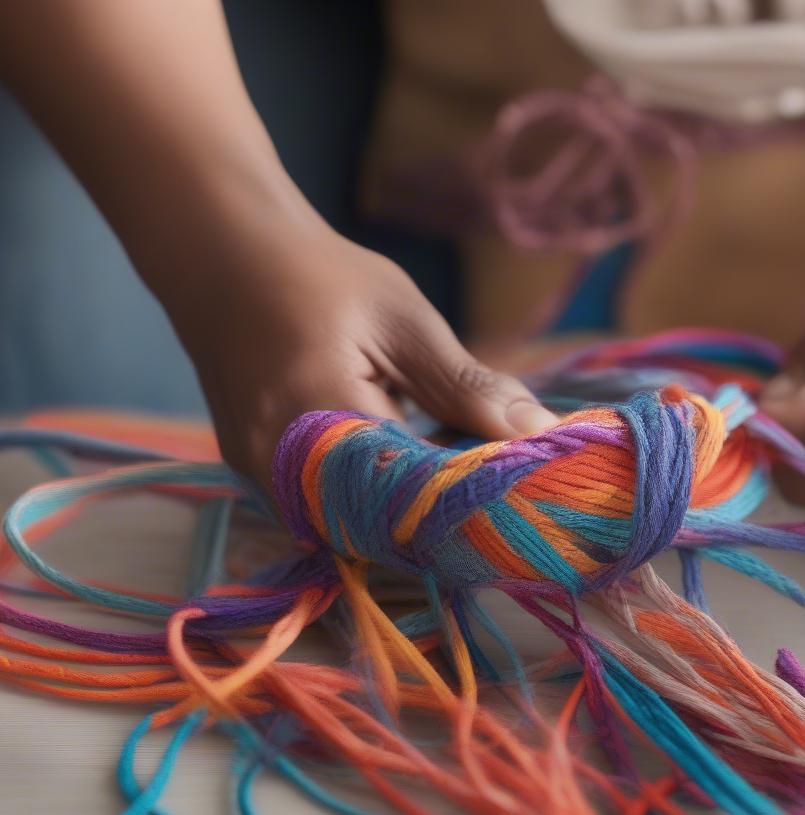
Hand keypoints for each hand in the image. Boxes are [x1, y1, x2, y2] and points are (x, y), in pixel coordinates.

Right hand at [169, 212, 557, 493]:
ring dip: (409, 506)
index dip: (475, 498)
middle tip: (494, 476)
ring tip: (454, 465)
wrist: (222, 256)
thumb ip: (467, 389)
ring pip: (354, 525)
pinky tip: (403, 460)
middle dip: (446, 509)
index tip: (522, 484)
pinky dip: (371, 495)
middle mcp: (280, 465)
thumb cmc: (319, 276)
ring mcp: (261, 477)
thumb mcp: (405, 321)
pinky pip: (326, 508)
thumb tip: (540, 432)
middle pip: (384, 525)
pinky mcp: (256, 476)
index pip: (416, 495)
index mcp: (319, 418)